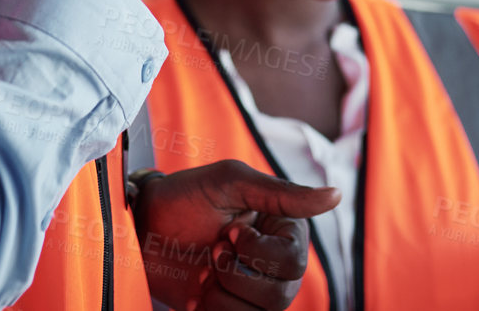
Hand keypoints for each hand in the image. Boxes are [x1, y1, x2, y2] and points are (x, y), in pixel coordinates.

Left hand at [133, 160, 338, 310]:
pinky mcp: (232, 309)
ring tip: (204, 270)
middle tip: (212, 249)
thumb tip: (337, 195)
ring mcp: (254, 289)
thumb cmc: (185, 196)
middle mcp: (276, 262)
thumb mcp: (231, 182)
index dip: (257, 252)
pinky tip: (199, 291)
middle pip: (281, 294)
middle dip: (236, 274)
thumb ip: (283, 193)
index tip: (229, 229)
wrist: (141, 227)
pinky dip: (213, 310)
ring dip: (223, 294)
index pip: (294, 261)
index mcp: (283, 228)